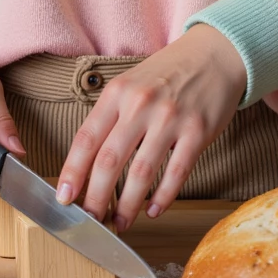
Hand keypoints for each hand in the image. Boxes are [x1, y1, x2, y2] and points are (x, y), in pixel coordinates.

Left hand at [55, 26, 246, 232]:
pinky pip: (176, 173)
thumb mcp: (131, 84)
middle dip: (95, 198)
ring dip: (127, 206)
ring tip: (120, 223)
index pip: (86, 139)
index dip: (72, 172)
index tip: (63, 198)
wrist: (214, 54)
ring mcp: (170, 119)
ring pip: (140, 173)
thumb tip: (86, 165)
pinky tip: (153, 210)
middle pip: (109, 161)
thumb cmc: (168, 73)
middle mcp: (141, 105)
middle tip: (90, 220)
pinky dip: (162, 198)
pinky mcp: (197, 132)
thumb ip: (110, 118)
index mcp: (118, 93)